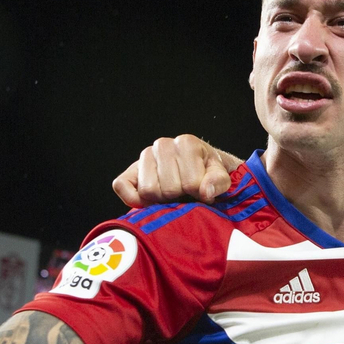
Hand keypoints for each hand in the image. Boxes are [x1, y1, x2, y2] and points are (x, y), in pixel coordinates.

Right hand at [111, 135, 241, 207]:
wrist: (195, 171)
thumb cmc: (207, 175)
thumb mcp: (221, 178)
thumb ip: (218, 183)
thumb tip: (204, 192)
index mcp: (186, 143)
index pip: (190, 183)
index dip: (197, 194)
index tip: (200, 191)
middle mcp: (163, 144)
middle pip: (168, 189)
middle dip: (179, 197)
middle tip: (185, 194)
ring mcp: (145, 156)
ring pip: (148, 190)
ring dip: (161, 200)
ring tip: (172, 195)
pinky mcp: (129, 171)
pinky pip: (121, 186)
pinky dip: (134, 199)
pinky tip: (151, 200)